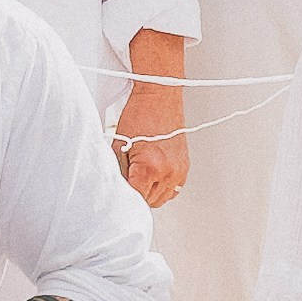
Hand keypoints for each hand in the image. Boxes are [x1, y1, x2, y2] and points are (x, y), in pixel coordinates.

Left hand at [114, 84, 188, 208]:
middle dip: (136, 194)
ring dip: (149, 192)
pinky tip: (151, 174)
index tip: (117, 196)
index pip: (136, 199)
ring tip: (139, 175)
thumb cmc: (139, 115)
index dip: (124, 199)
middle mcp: (168, 172)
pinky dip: (161, 187)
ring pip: (161, 199)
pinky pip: (172, 190)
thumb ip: (118, 173)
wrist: (159, 97)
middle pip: (148, 202)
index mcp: (150, 167)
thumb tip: (117, 189)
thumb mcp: (119, 147)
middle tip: (127, 179)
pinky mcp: (184, 168)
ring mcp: (179, 171)